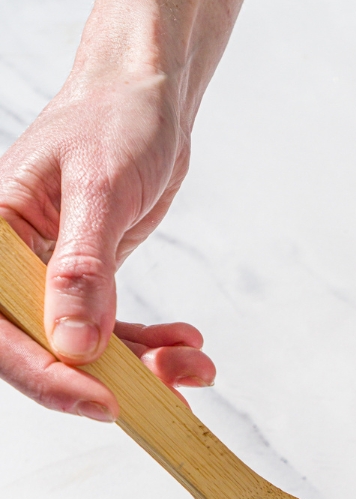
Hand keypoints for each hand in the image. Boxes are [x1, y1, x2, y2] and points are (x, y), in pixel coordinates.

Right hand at [0, 68, 214, 420]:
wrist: (147, 94)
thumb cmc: (113, 118)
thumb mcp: (99, 189)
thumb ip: (84, 268)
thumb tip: (75, 344)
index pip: (3, 329)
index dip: (47, 377)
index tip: (103, 404)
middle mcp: (15, 263)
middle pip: (44, 351)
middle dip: (108, 381)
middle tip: (166, 397)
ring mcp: (53, 277)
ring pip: (87, 349)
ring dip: (145, 369)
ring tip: (195, 367)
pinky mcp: (90, 282)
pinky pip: (115, 332)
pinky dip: (153, 348)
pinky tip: (189, 346)